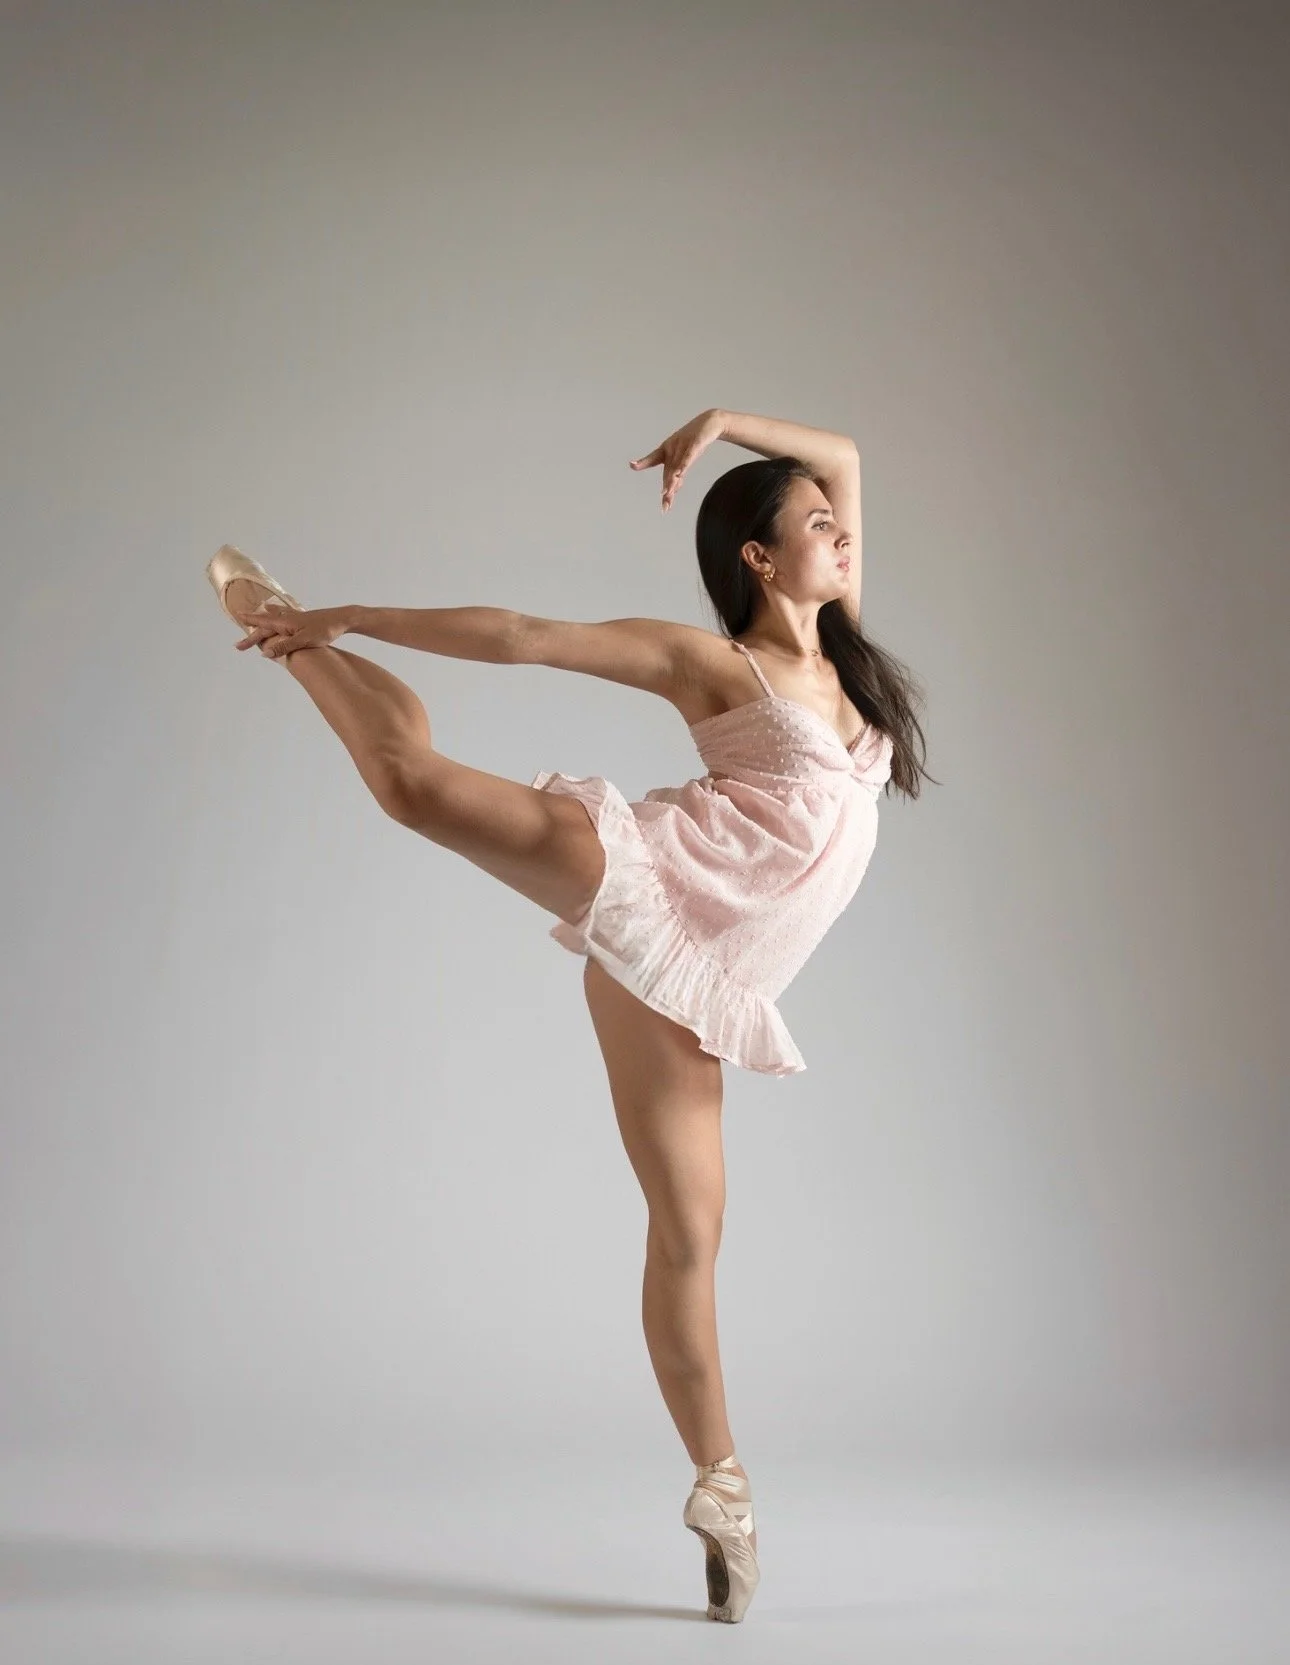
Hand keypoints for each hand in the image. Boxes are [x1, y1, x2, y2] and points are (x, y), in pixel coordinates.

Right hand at [234, 604, 351, 657]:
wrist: (342, 619)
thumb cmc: (325, 630)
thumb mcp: (303, 641)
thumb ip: (284, 646)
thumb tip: (264, 654)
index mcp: (285, 622)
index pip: (262, 627)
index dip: (249, 634)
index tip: (237, 640)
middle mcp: (288, 618)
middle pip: (265, 625)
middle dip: (252, 634)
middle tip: (239, 645)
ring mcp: (296, 617)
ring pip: (274, 617)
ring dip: (263, 618)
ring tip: (256, 613)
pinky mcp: (304, 618)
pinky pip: (284, 615)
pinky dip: (276, 613)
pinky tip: (278, 610)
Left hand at [629, 408, 724, 511]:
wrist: (711, 422)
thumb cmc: (693, 440)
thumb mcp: (682, 456)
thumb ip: (677, 473)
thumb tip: (670, 492)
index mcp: (667, 449)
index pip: (653, 459)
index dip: (643, 462)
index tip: (632, 464)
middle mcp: (673, 448)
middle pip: (668, 473)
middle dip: (667, 489)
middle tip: (664, 506)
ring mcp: (685, 445)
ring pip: (677, 466)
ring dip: (672, 480)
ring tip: (666, 493)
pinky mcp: (697, 443)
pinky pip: (689, 455)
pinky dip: (684, 464)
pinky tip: (680, 473)